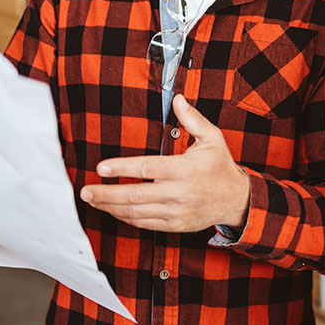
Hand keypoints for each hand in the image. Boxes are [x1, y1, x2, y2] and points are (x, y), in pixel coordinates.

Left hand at [80, 94, 250, 232]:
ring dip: (111, 207)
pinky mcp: (175, 225)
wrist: (237, 200)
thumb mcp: (212, 138)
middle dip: (107, 194)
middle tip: (86, 190)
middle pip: (135, 195)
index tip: (101, 168)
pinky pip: (145, 223)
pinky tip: (113, 210)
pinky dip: (126, 217)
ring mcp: (176, 212)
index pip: (147, 169)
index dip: (122, 168)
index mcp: (184, 170)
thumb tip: (177, 99)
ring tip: (93, 199)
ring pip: (137, 212)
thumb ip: (193, 119)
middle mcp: (178, 193)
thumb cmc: (221, 166)